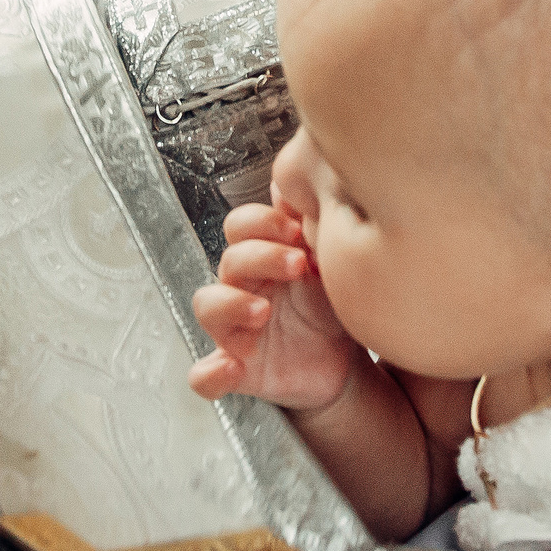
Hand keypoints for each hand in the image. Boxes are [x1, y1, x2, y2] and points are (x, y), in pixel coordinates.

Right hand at [188, 200, 362, 410]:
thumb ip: (317, 224)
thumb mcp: (332, 265)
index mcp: (263, 257)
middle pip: (230, 259)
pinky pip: (204, 374)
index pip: (243, 226)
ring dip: (231, 304)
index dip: (263, 222)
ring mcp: (235, 329)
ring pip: (208, 306)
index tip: (299, 228)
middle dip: (259, 256)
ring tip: (262, 311)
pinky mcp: (237, 370)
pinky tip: (228, 369)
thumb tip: (305, 175)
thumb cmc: (331, 305)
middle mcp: (242, 288)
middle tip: (298, 264)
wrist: (346, 364)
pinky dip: (209, 374)